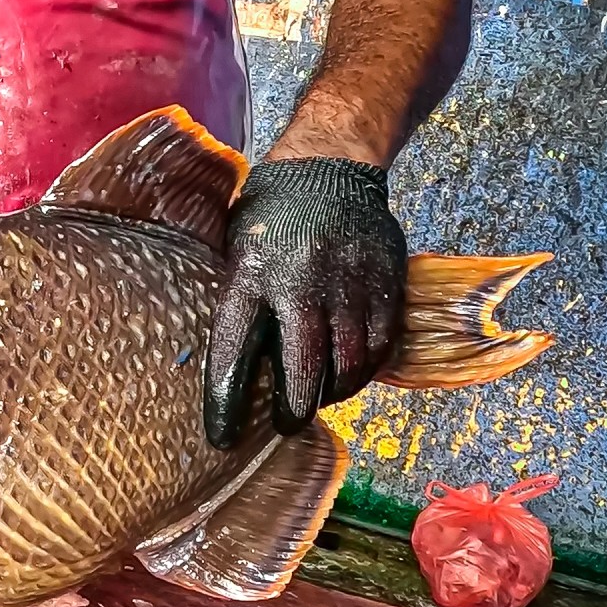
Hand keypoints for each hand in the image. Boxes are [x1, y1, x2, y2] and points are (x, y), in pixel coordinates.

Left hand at [203, 158, 407, 447]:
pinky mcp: (385, 281)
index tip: (222, 439)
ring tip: (319, 397)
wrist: (326, 167)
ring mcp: (348, 283)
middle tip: (286, 422)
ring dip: (332, 393)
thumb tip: (234, 371)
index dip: (226, 404)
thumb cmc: (267, 219)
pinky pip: (380, 346)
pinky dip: (365, 368)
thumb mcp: (233, 254)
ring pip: (347, 365)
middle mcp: (300, 283)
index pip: (233, 355)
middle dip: (292, 410)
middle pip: (301, 372)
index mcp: (249, 277)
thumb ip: (236, 306)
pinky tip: (350, 372)